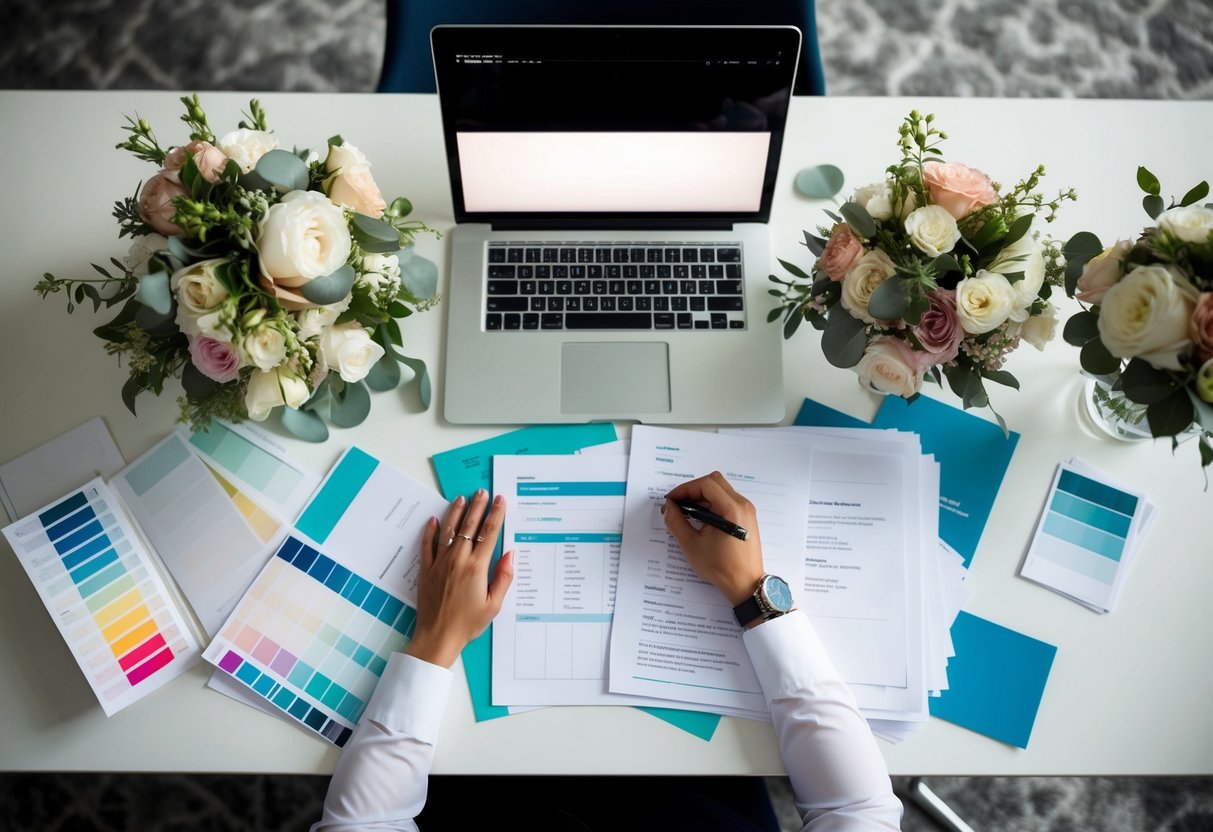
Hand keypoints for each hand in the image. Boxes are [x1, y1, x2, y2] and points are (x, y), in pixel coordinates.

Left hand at [405, 490, 513, 667]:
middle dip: (477, 506)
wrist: (438, 637)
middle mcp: (458, 561)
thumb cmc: (468, 624)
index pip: (488, 533)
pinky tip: (434, 520)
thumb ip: (503, 578)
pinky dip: (430, 531)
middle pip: (469, 526)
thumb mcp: (493, 605)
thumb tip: (509, 554)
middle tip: (482, 491)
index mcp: (477, 568)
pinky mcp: (427, 570)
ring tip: (461, 498)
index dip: (495, 514)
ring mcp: (440, 564)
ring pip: (448, 531)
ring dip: (455, 512)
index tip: (500, 500)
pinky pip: (427, 545)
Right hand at [663, 471, 764, 606]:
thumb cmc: (721, 567)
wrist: (745, 584)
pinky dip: (711, 503)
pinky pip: (726, 501)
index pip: (705, 484)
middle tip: (678, 504)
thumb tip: (669, 507)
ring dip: (701, 496)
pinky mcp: (746, 518)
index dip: (684, 489)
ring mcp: (746, 511)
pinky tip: (700, 519)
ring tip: (686, 513)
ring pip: (720, 490)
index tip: (671, 500)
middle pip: (714, 482)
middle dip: (692, 490)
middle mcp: (742, 505)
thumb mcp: (692, 545)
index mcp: (732, 509)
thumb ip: (676, 521)